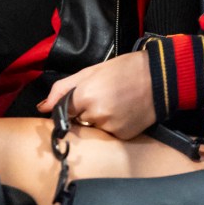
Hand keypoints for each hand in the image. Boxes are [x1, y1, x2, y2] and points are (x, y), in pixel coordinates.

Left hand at [36, 51, 154, 139]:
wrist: (160, 77)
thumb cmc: (125, 69)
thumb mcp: (91, 71)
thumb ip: (62, 89)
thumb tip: (43, 107)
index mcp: (85, 96)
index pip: (63, 111)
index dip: (71, 105)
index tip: (80, 100)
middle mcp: (95, 115)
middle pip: (78, 121)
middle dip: (85, 112)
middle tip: (102, 96)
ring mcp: (110, 127)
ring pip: (93, 129)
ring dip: (99, 120)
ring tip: (115, 103)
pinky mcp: (122, 135)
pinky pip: (109, 134)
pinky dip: (113, 125)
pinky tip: (123, 112)